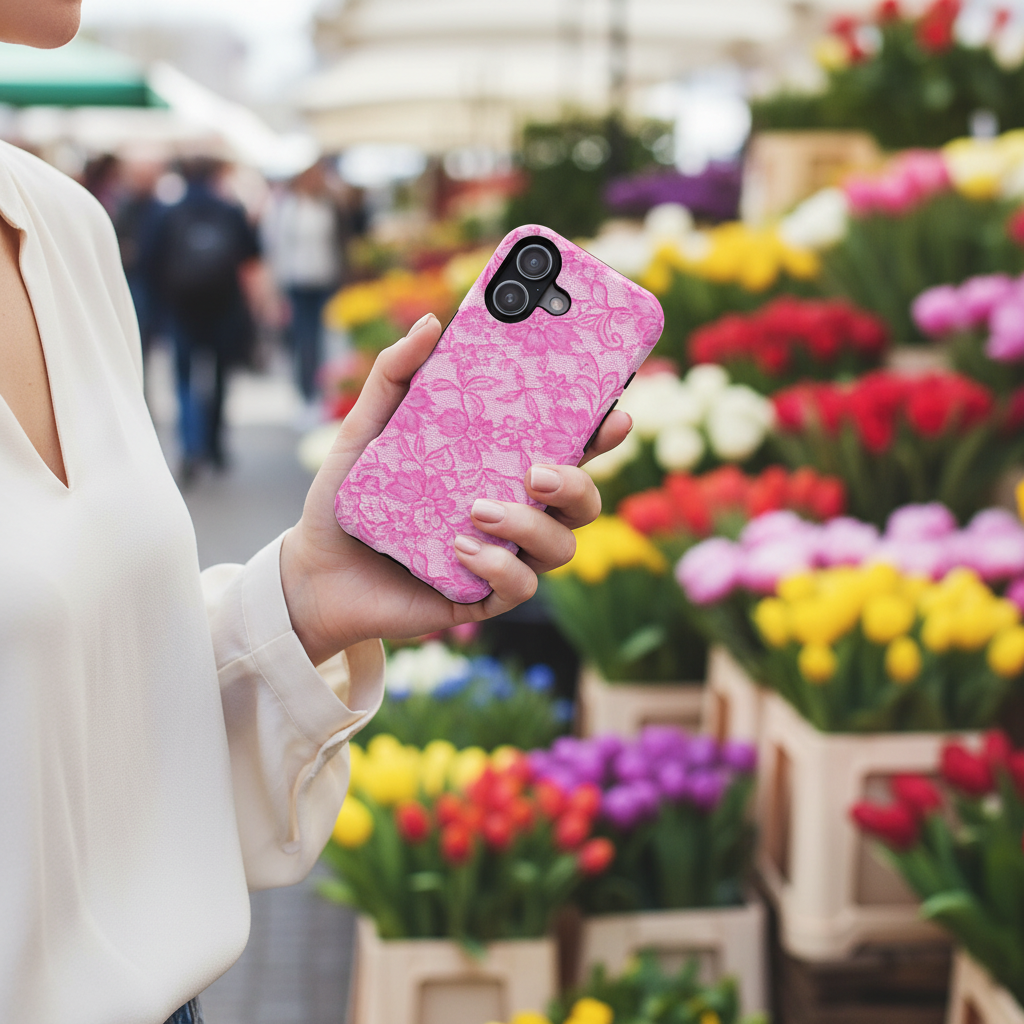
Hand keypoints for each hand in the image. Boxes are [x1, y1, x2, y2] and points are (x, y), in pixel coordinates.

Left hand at [280, 313, 632, 665]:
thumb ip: (395, 376)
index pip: (565, 448)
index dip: (600, 433)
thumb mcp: (367, 429)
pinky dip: (498, 566)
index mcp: (500, 468)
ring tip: (479, 510)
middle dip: (576, 484)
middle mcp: (513, 511)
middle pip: (581, 500)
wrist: (313, 569)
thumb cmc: (351, 496)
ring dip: (530, 527)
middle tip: (536, 470)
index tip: (615, 414)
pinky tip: (460, 549)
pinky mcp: (480, 597)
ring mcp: (502, 556)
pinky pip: (517, 587)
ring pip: (559, 546)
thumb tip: (430, 324)